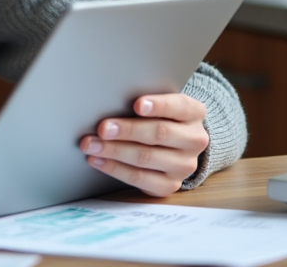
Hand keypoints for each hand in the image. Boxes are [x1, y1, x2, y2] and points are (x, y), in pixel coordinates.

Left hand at [79, 93, 208, 196]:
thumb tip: (110, 100)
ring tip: (91, 144)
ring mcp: (184, 165)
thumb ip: (144, 103)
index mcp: (194, 113)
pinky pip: (139, 178)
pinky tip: (98, 160)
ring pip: (146, 157)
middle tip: (102, 128)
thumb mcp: (160, 104)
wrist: (176, 145)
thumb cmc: (160, 116)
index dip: (158, 106)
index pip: (179, 106)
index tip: (137, 105)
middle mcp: (194, 140)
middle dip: (127, 130)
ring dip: (114, 151)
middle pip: (159, 133)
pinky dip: (114, 168)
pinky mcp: (170, 185)